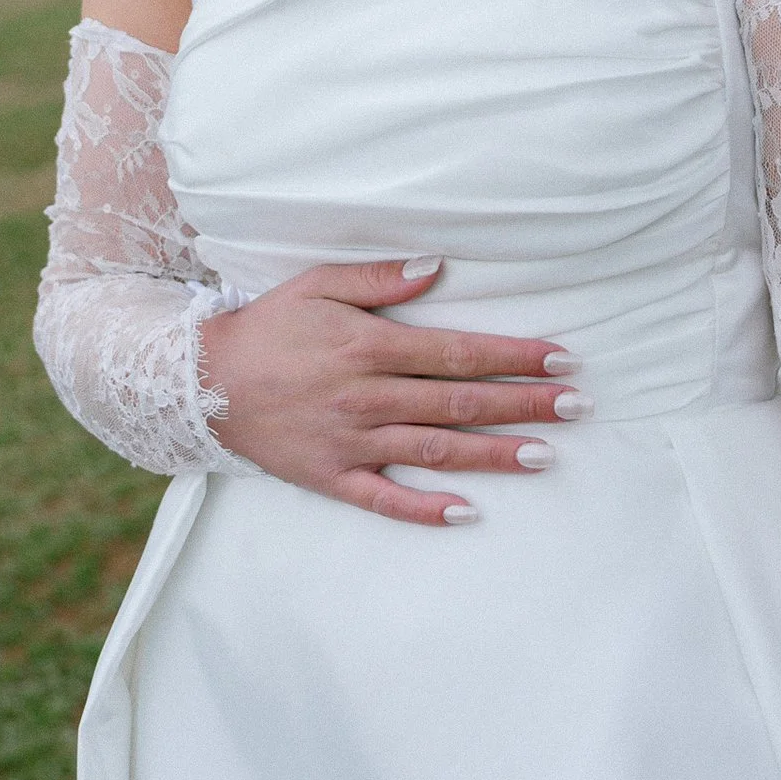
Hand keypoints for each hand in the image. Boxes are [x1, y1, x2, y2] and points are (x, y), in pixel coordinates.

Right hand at [208, 256, 582, 524]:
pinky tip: (467, 512)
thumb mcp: (318, 284)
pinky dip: (426, 509)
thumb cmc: (267, 326)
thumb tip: (437, 267)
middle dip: (525, 403)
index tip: (561, 357)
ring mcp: (351, 442)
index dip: (513, 356)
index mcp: (368, 346)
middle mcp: (367, 397)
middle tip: (578, 406)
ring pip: (436, 450)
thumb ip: (380, 278)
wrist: (202, 383)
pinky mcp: (331, 477)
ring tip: (547, 455)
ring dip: (495, 454)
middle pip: (460, 402)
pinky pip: (385, 499)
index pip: (457, 353)